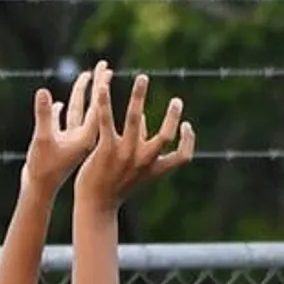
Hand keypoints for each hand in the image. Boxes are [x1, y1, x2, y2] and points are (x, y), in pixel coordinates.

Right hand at [21, 63, 108, 195]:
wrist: (36, 191)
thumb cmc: (42, 169)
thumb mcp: (42, 140)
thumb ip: (44, 116)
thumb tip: (43, 92)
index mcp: (86, 137)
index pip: (97, 107)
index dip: (101, 87)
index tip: (108, 69)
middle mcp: (82, 138)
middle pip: (92, 107)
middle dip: (97, 86)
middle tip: (105, 66)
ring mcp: (71, 141)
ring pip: (77, 112)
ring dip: (81, 95)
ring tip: (86, 76)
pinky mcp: (59, 145)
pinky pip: (64, 123)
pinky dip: (62, 112)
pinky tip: (60, 103)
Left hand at [76, 69, 195, 207]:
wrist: (94, 206)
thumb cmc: (114, 187)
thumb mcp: (134, 171)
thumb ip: (141, 145)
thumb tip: (145, 119)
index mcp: (154, 169)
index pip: (183, 157)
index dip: (189, 141)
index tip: (187, 125)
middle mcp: (143, 162)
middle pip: (166, 135)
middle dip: (173, 116)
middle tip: (177, 100)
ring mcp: (125, 155)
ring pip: (136, 119)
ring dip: (140, 96)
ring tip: (143, 78)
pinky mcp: (106, 150)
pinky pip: (107, 121)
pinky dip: (105, 103)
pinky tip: (102, 88)